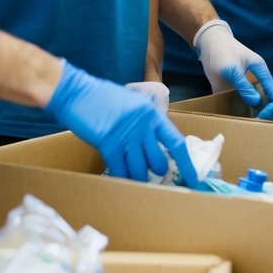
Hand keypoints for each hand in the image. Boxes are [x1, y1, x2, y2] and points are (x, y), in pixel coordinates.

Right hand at [48, 61, 204, 186]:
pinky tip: (119, 176)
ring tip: (133, 176)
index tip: (194, 180)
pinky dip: (121, 178)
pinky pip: (120, 171)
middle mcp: (143, 126)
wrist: (78, 92)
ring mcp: (126, 136)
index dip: (186, 164)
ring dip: (138, 179)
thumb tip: (156, 141)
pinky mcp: (108, 144)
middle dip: (157, 173)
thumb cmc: (104, 98)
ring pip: (141, 171)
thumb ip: (147, 120)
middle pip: (159, 162)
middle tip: (151, 176)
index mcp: (153, 114)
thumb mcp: (134, 103)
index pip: (177, 143)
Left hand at [194, 21, 272, 120]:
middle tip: (255, 127)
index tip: (261, 118)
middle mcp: (256, 82)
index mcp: (262, 73)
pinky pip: (241, 107)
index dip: (272, 109)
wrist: (208, 44)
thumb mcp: (232, 68)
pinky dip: (242, 116)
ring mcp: (246, 88)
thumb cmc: (222, 51)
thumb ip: (243, 85)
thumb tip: (256, 102)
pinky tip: (237, 124)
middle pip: (270, 103)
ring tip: (248, 129)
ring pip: (257, 108)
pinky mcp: (234, 92)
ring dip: (255, 118)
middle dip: (267, 117)